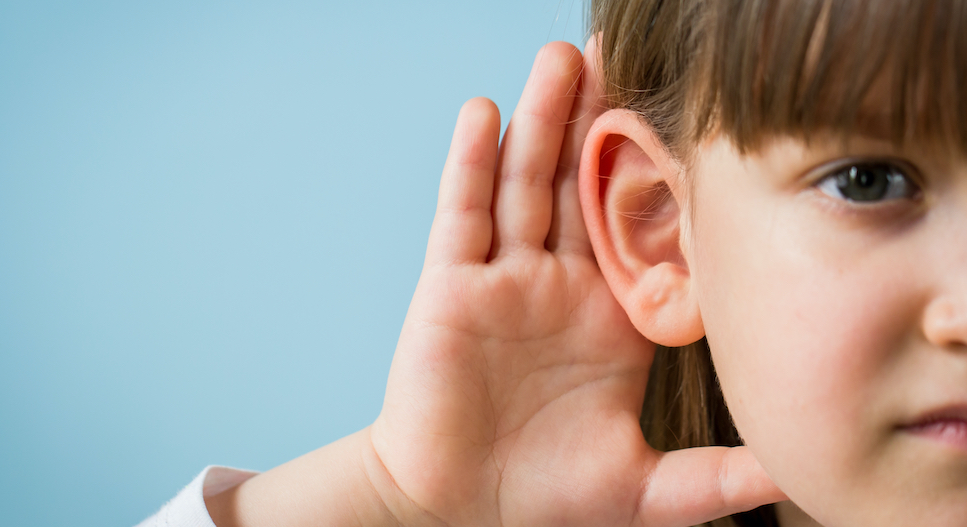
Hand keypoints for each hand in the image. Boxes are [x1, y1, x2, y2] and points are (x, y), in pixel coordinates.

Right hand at [368, 40, 784, 525]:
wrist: (454, 511)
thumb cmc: (542, 497)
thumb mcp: (644, 489)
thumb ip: (716, 480)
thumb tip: (793, 475)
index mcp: (609, 318)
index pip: (640, 230)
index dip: (661, 175)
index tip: (687, 121)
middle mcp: (558, 286)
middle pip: (581, 186)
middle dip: (598, 121)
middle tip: (620, 55)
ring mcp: (502, 279)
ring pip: (524, 183)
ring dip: (542, 120)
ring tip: (562, 58)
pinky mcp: (451, 287)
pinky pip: (463, 216)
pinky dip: (471, 164)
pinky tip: (486, 113)